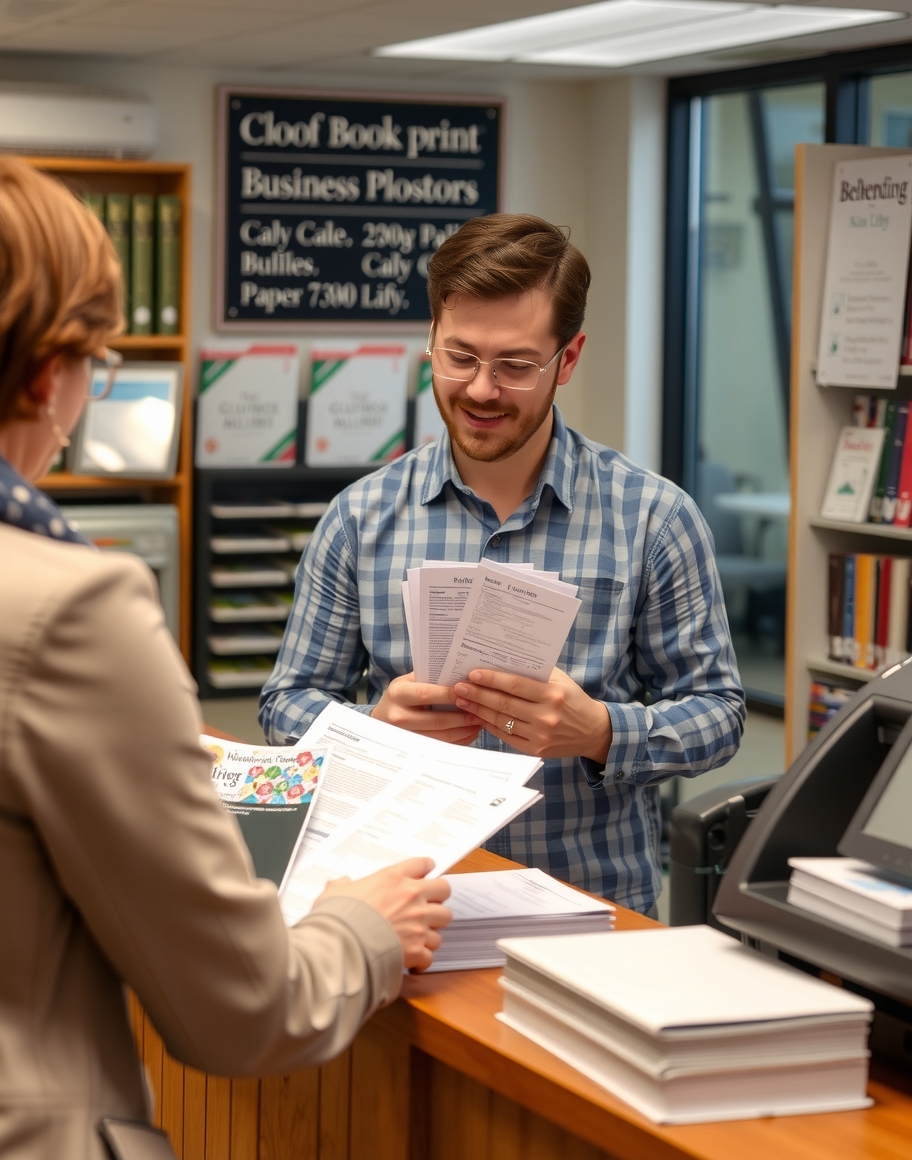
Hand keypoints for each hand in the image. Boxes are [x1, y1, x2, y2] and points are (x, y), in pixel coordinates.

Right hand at [318, 857, 451, 971]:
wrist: (341, 946)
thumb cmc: (338, 917)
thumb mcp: (335, 893)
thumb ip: (341, 885)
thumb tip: (339, 884)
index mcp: (394, 878)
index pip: (422, 864)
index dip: (426, 867)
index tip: (426, 871)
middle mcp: (412, 897)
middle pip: (444, 890)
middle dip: (437, 897)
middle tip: (426, 904)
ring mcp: (418, 923)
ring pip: (443, 921)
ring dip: (432, 927)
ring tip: (419, 934)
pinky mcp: (417, 949)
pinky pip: (431, 953)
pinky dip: (423, 957)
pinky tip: (413, 958)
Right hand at [371, 672, 482, 744]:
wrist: (380, 718)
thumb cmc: (399, 696)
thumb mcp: (407, 682)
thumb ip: (429, 678)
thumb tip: (461, 674)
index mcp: (398, 694)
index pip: (428, 694)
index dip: (450, 695)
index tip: (471, 691)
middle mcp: (399, 717)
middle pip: (437, 720)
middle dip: (463, 717)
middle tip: (481, 711)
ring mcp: (405, 736)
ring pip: (441, 737)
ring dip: (464, 730)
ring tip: (479, 722)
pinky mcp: (413, 748)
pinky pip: (441, 746)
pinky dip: (458, 740)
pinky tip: (470, 732)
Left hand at [454, 667, 611, 762]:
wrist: (592, 731)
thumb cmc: (573, 699)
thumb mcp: (560, 681)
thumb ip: (535, 673)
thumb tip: (502, 662)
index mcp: (552, 695)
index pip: (515, 685)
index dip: (491, 679)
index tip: (472, 674)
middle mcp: (546, 716)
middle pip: (504, 704)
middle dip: (478, 695)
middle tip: (459, 687)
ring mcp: (540, 735)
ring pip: (501, 721)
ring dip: (479, 710)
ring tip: (463, 701)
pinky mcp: (535, 749)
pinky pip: (505, 736)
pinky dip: (489, 725)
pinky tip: (478, 716)